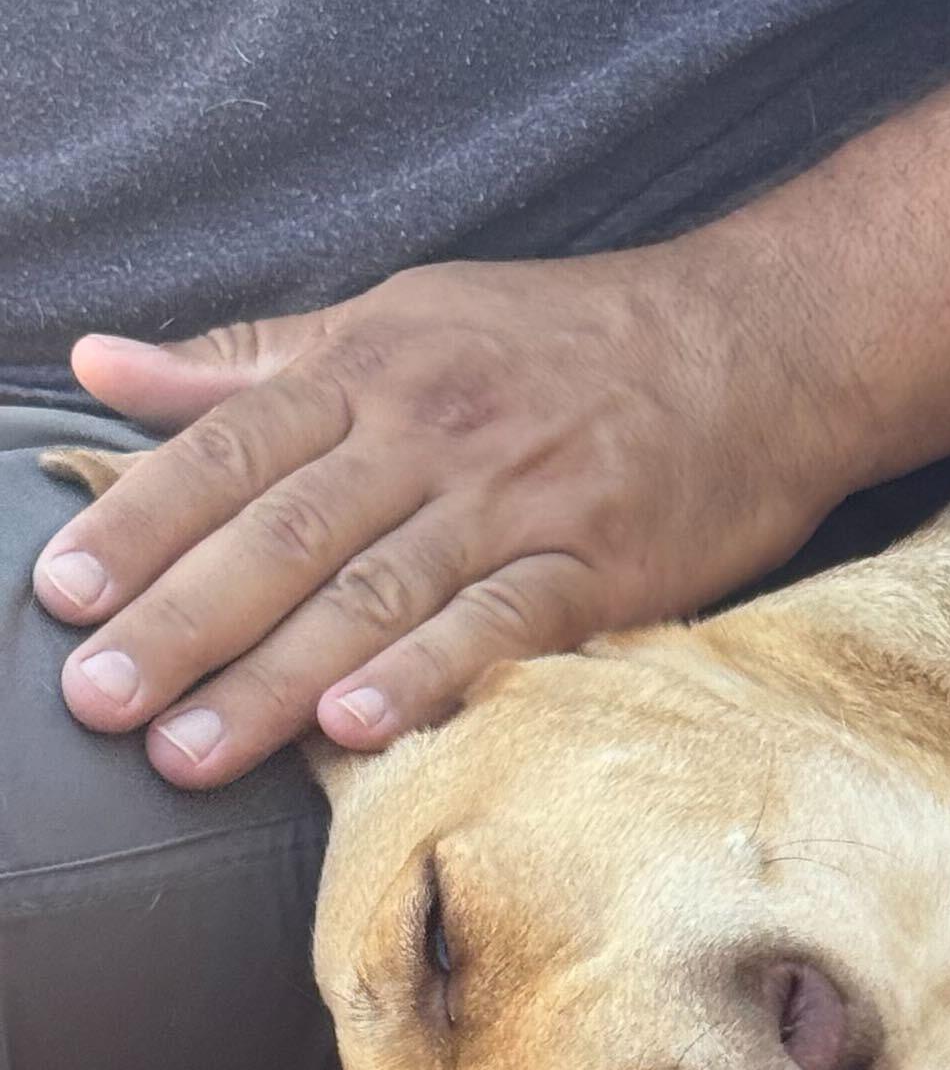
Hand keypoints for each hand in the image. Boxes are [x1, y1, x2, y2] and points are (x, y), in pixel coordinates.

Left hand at [33, 248, 860, 786]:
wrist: (759, 342)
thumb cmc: (564, 339)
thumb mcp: (400, 316)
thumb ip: (250, 362)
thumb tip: (99, 364)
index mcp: (370, 369)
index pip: (229, 448)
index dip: (140, 522)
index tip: (60, 594)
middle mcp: (432, 432)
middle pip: (283, 533)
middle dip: (181, 622)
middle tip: (96, 702)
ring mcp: (518, 502)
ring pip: (375, 594)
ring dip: (274, 678)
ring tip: (188, 752)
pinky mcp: (602, 566)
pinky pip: (502, 625)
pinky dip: (429, 676)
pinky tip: (359, 727)